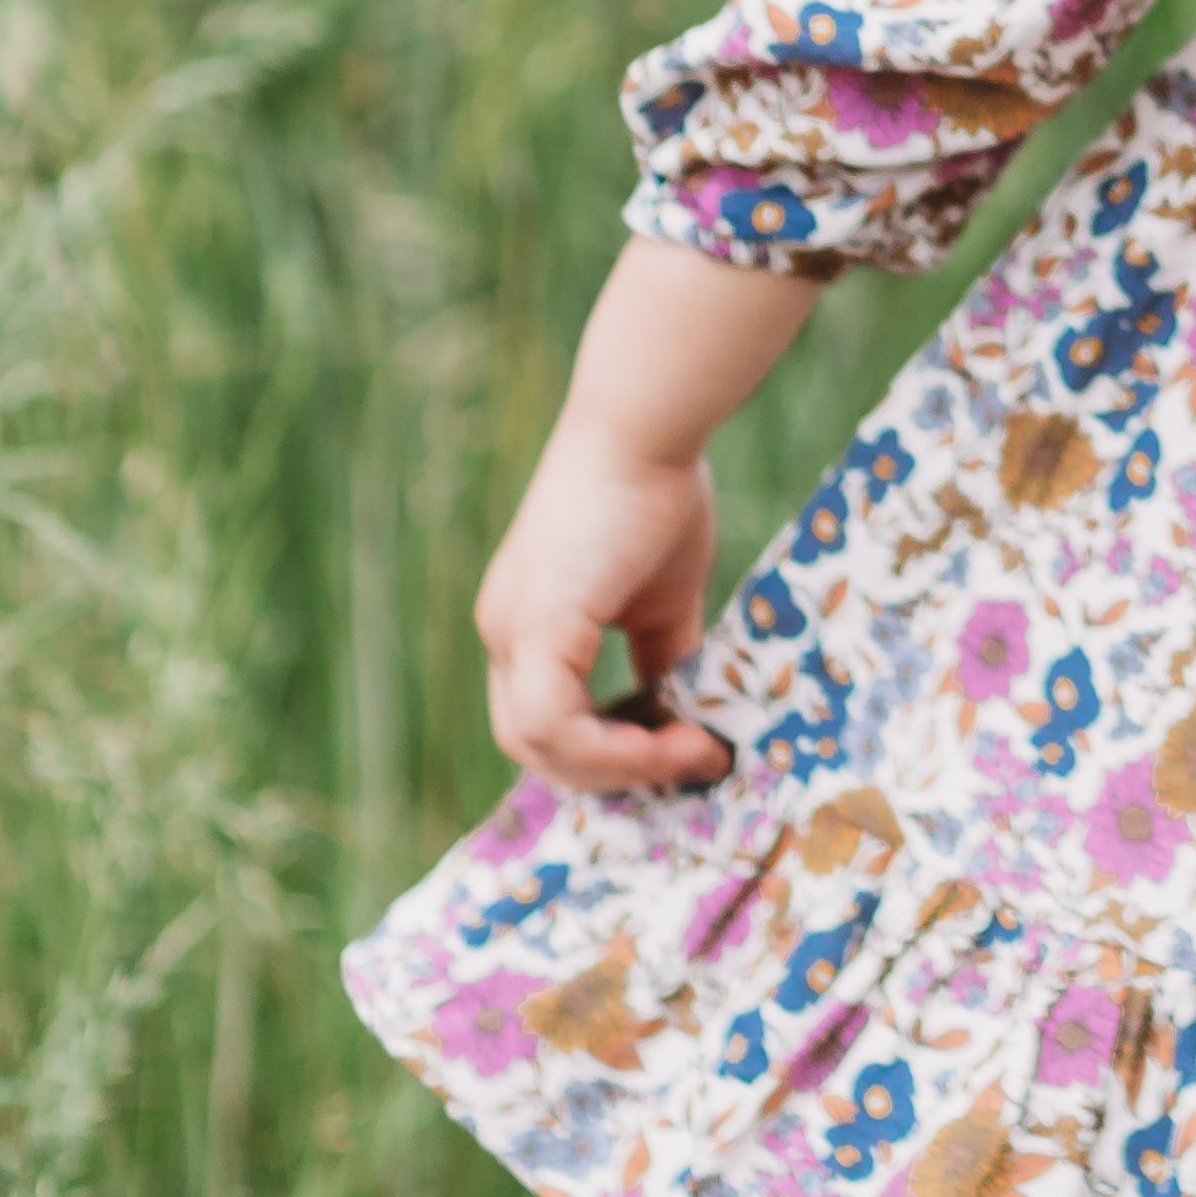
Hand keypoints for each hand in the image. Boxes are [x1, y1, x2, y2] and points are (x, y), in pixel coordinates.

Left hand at [477, 409, 731, 791]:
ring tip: (692, 750)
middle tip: (689, 759)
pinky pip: (554, 725)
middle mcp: (503, 630)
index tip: (677, 746)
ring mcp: (512, 630)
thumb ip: (660, 655)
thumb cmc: (659, 488)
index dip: (601, 749)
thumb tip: (683, 716)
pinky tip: (672, 737)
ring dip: (618, 767)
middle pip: (530, 745)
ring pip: (536, 745)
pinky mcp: (535, 627)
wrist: (648, 426)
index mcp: (525, 621)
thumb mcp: (663, 595)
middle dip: (610, 770)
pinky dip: (612, 749)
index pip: (541, 718)